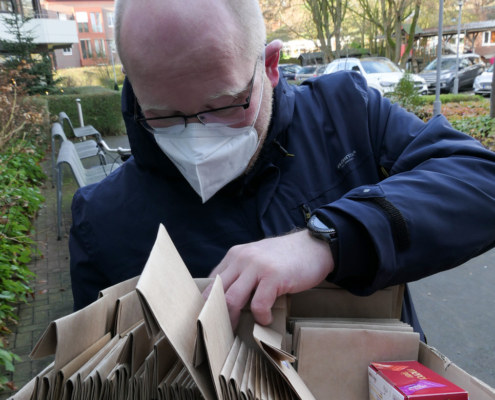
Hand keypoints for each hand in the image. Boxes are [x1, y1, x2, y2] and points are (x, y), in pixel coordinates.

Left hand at [202, 229, 333, 327]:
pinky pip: (258, 304)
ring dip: (233, 319)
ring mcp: (257, 267)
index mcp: (235, 255)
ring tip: (237, 330)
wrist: (314, 246)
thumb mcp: (257, 258)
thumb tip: (227, 299)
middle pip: (216, 292)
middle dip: (215, 315)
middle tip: (218, 332)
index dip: (208, 303)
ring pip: (232, 299)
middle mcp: (242, 258)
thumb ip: (241, 272)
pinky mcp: (274, 276)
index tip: (210, 319)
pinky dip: (261, 317)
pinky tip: (265, 319)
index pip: (211, 281)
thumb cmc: (286, 257)